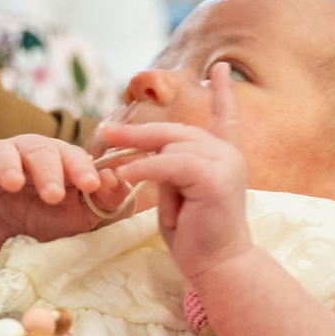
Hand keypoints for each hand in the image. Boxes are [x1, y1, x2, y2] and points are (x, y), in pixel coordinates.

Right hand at [0, 134, 124, 284]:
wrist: (1, 253)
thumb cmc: (46, 230)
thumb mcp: (81, 220)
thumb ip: (104, 202)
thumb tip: (114, 180)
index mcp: (58, 161)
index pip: (72, 155)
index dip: (82, 167)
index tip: (91, 185)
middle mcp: (26, 154)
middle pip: (38, 149)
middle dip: (48, 170)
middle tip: (53, 195)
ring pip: (1, 150)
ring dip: (8, 164)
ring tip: (13, 184)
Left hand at [96, 65, 250, 280]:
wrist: (219, 267)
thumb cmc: (197, 238)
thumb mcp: (179, 196)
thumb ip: (169, 171)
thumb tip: (148, 157)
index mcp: (223, 157)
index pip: (225, 118)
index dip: (221, 93)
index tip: (219, 68)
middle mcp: (228, 155)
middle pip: (178, 131)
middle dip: (140, 133)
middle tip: (106, 132)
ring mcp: (225, 164)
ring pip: (173, 145)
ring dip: (139, 151)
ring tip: (113, 161)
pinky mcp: (214, 178)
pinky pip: (171, 164)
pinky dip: (146, 169)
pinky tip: (127, 175)